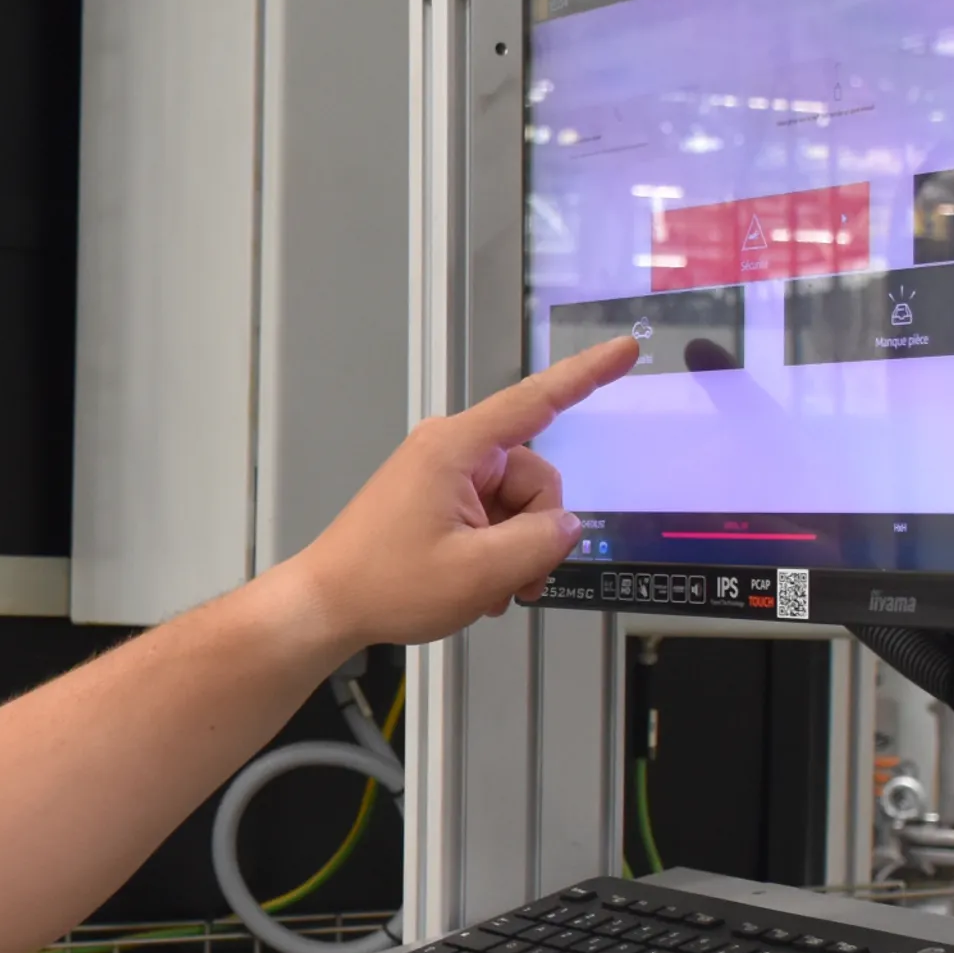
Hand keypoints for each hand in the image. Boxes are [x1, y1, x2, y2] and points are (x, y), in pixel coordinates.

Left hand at [268, 339, 634, 654]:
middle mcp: (453, 450)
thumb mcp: (479, 572)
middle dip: (538, 534)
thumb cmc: (385, 583)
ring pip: (518, 506)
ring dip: (516, 552)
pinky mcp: (439, 498)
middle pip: (535, 478)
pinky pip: (492, 518)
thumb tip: (568, 526)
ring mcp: (444, 474)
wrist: (328, 605)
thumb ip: (539, 543)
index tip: (625, 347)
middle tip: (517, 583)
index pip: (537, 400)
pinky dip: (495, 552)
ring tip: (486, 589)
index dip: (587, 373)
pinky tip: (477, 584)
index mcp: (458, 447)